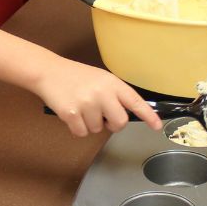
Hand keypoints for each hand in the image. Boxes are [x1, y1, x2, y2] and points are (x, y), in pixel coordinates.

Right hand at [37, 60, 161, 136]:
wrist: (49, 72)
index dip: (148, 115)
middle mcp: (102, 93)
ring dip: (90, 124)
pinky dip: (77, 128)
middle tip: (102, 116)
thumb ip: (115, 95)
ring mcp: (86, 104)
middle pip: (120, 123)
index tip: (157, 126)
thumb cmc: (76, 77)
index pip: (135, 101)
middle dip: (112, 124)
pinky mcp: (71, 114)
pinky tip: (72, 114)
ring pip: (98, 130)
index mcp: (112, 83)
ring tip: (81, 107)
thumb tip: (126, 115)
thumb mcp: (101, 79)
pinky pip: (82, 133)